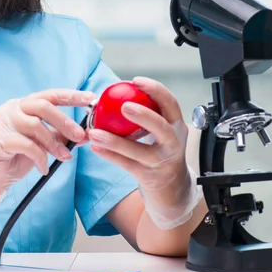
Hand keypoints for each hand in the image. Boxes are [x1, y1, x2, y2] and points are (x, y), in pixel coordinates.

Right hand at [0, 88, 93, 219]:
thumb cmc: (13, 159)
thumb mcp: (41, 145)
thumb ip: (59, 137)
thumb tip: (85, 135)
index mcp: (22, 105)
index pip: (49, 95)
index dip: (70, 96)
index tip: (90, 99)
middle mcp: (10, 108)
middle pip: (42, 106)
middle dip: (64, 121)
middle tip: (80, 135)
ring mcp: (0, 122)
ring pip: (35, 125)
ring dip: (54, 143)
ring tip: (63, 158)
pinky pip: (25, 145)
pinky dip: (39, 157)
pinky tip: (43, 168)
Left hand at [89, 76, 202, 229]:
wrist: (173, 190)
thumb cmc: (162, 153)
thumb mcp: (161, 132)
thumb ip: (146, 115)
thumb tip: (115, 95)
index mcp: (176, 126)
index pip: (170, 104)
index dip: (155, 90)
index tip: (137, 81)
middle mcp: (173, 144)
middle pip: (162, 128)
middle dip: (143, 115)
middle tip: (124, 106)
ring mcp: (162, 162)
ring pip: (139, 151)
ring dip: (115, 141)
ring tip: (95, 132)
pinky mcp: (149, 177)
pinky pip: (127, 165)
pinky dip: (110, 155)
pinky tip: (96, 147)